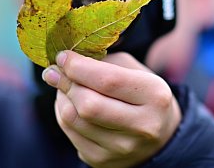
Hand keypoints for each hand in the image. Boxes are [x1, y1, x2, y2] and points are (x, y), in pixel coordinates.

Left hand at [42, 51, 180, 167]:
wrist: (159, 134)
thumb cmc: (142, 93)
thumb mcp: (133, 69)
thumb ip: (102, 62)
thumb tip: (65, 62)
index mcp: (154, 95)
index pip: (108, 80)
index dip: (78, 67)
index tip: (62, 56)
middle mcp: (142, 126)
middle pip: (88, 104)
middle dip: (65, 82)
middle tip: (55, 70)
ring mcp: (122, 148)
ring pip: (73, 119)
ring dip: (61, 96)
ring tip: (63, 85)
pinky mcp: (103, 160)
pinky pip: (69, 132)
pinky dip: (63, 112)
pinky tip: (70, 102)